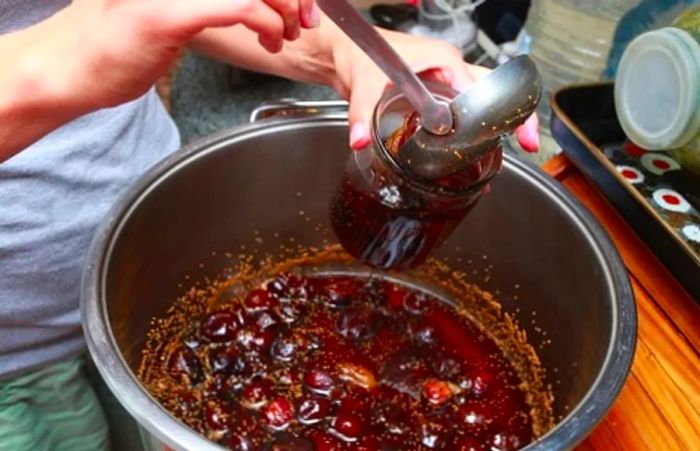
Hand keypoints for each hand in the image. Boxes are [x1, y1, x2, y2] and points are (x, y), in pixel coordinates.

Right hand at [50, 0, 320, 108]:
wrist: (71, 67)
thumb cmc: (118, 43)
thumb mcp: (171, 9)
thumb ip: (212, 1)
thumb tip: (257, 5)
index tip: (301, 3)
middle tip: (307, 19)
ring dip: (287, 7)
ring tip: (287, 32)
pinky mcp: (172, 12)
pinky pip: (241, 6)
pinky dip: (268, 22)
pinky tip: (270, 39)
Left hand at [326, 27, 539, 151]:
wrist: (345, 50)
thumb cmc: (359, 52)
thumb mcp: (362, 84)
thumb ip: (360, 113)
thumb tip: (360, 138)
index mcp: (442, 59)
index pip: (479, 87)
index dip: (495, 113)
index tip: (509, 134)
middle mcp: (449, 68)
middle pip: (494, 89)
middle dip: (515, 115)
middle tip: (528, 143)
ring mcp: (445, 80)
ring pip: (484, 99)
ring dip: (498, 124)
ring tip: (511, 152)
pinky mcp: (437, 94)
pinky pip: (465, 109)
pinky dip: (475, 129)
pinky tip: (478, 152)